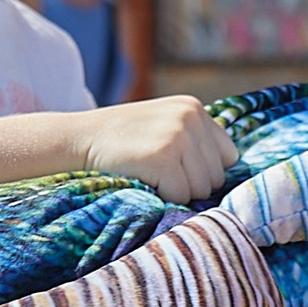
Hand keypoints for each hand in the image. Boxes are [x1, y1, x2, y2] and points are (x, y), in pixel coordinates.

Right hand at [81, 96, 230, 203]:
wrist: (79, 138)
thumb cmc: (122, 141)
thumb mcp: (163, 125)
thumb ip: (194, 141)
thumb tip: (225, 178)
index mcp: (194, 108)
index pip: (228, 156)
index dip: (205, 172)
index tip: (179, 172)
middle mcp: (190, 117)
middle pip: (216, 176)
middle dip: (191, 185)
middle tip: (158, 174)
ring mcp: (178, 136)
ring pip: (200, 189)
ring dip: (177, 193)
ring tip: (151, 176)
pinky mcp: (163, 157)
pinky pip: (180, 196)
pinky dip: (162, 198)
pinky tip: (143, 181)